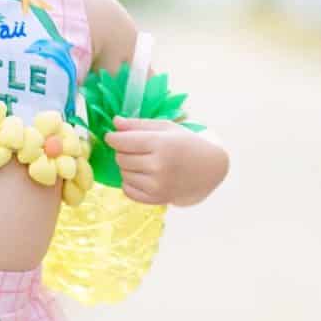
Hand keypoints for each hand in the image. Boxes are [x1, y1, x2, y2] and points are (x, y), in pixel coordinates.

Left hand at [102, 116, 226, 206]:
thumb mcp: (166, 128)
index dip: (112, 138)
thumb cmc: (187, 144)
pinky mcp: (157, 199)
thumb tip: (115, 122)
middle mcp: (159, 166)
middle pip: (121, 158)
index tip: (111, 136)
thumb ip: (138, 125)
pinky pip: (127, 191)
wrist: (209, 169)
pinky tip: (142, 175)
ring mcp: (158, 185)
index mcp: (162, 144)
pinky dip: (130, 182)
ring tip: (143, 162)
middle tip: (135, 148)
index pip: (123, 142)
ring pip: (123, 174)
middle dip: (122, 151)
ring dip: (127, 167)